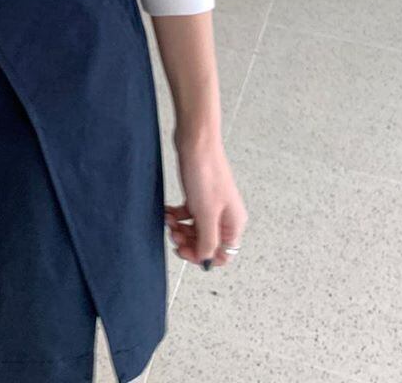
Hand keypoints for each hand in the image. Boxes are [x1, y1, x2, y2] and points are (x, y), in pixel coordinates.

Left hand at [165, 131, 246, 269]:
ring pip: (196, 229)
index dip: (202, 257)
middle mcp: (225, 216)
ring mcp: (212, 205)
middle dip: (188, 242)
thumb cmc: (205, 173)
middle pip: (207, 242)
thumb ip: (207, 240)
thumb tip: (205, 259)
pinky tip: (168, 211)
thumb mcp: (206, 213)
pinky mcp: (199, 195)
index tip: (184, 251)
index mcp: (233, 223)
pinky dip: (177, 216)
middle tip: (173, 235)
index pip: (222, 254)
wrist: (196, 142)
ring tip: (169, 221)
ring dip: (181, 229)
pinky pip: (188, 214)